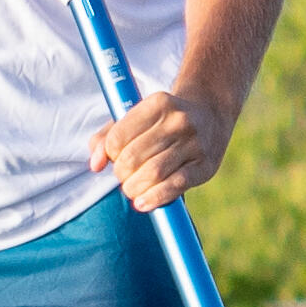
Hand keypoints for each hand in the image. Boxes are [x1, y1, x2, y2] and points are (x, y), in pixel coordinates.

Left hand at [90, 83, 235, 210]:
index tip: (115, 158)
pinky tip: (142, 203)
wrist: (210, 116)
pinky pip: (176, 185)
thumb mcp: (136, 118)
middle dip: (121, 174)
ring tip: (131, 189)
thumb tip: (95, 164)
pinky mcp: (206, 165)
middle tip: (124, 177)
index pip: (118, 137)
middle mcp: (178, 120)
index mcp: (158, 103)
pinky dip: (155, 198)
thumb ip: (107, 137)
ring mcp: (195, 143)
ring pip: (153, 172)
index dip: (110, 154)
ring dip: (134, 188)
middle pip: (133, 157)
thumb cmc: (162, 121)